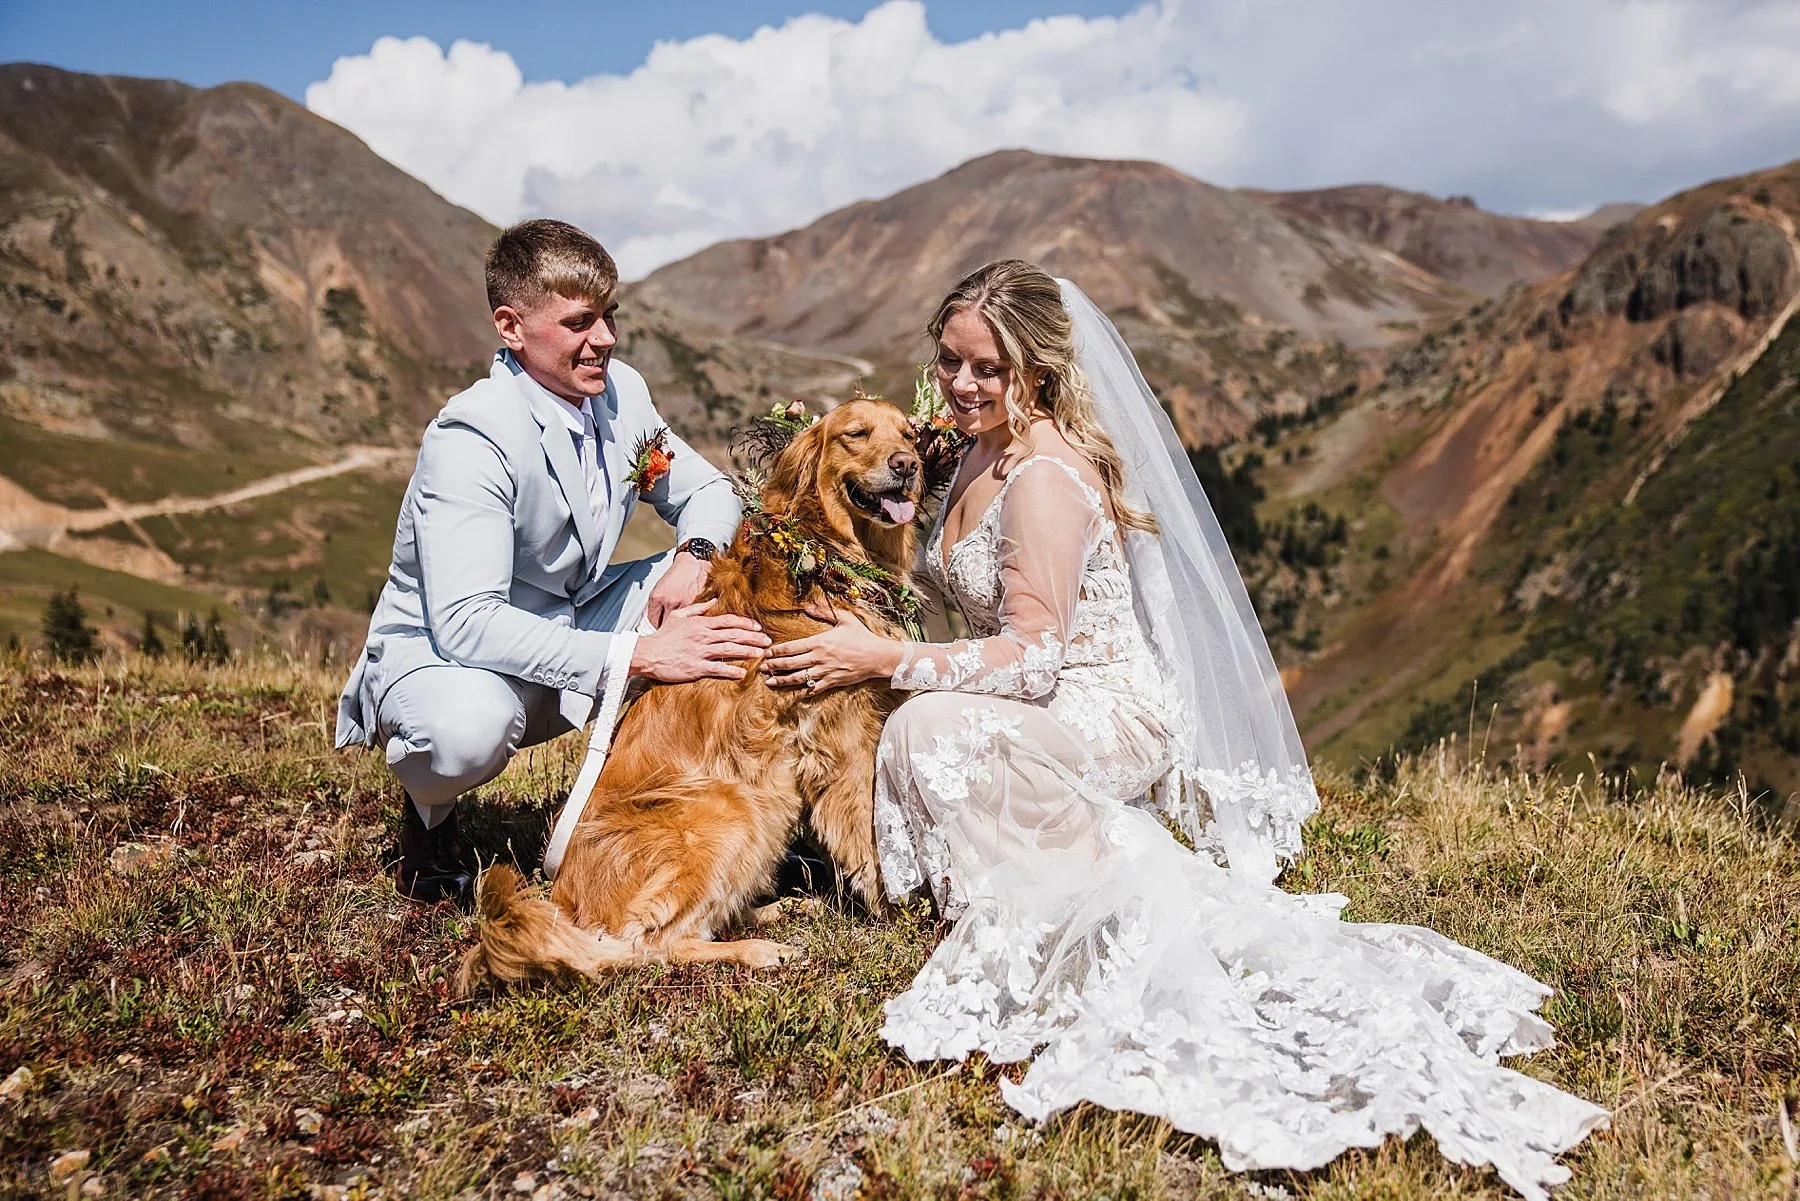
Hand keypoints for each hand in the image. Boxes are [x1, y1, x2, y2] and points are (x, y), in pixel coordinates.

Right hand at [630, 599, 768, 682]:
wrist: (647, 653)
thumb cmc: (662, 636)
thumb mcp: (678, 616)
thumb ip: (697, 608)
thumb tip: (714, 600)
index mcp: (700, 624)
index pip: (728, 621)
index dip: (746, 623)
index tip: (758, 627)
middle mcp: (703, 636)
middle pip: (734, 634)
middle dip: (753, 637)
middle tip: (767, 641)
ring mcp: (700, 652)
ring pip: (729, 649)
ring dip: (747, 651)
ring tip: (761, 653)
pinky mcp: (696, 667)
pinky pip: (717, 668)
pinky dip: (731, 670)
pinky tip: (743, 672)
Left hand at [646, 551, 709, 627]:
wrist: (693, 561)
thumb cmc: (678, 573)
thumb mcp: (660, 586)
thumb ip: (655, 603)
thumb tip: (649, 618)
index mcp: (657, 597)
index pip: (652, 621)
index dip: (656, 626)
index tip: (658, 628)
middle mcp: (668, 601)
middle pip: (664, 625)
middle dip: (667, 628)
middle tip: (670, 629)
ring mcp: (682, 603)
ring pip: (679, 624)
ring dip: (680, 625)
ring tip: (682, 624)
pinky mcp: (695, 603)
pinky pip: (691, 618)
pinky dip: (691, 620)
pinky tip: (692, 617)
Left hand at [763, 603, 902, 693]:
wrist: (877, 656)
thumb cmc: (861, 636)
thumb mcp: (844, 619)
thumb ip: (824, 612)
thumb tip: (808, 606)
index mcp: (819, 642)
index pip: (791, 648)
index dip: (776, 651)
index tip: (766, 652)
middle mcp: (819, 659)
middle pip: (790, 664)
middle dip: (773, 666)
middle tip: (761, 667)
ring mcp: (825, 672)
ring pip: (798, 678)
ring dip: (782, 680)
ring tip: (770, 682)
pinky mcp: (832, 682)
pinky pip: (814, 689)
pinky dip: (803, 691)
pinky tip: (794, 692)